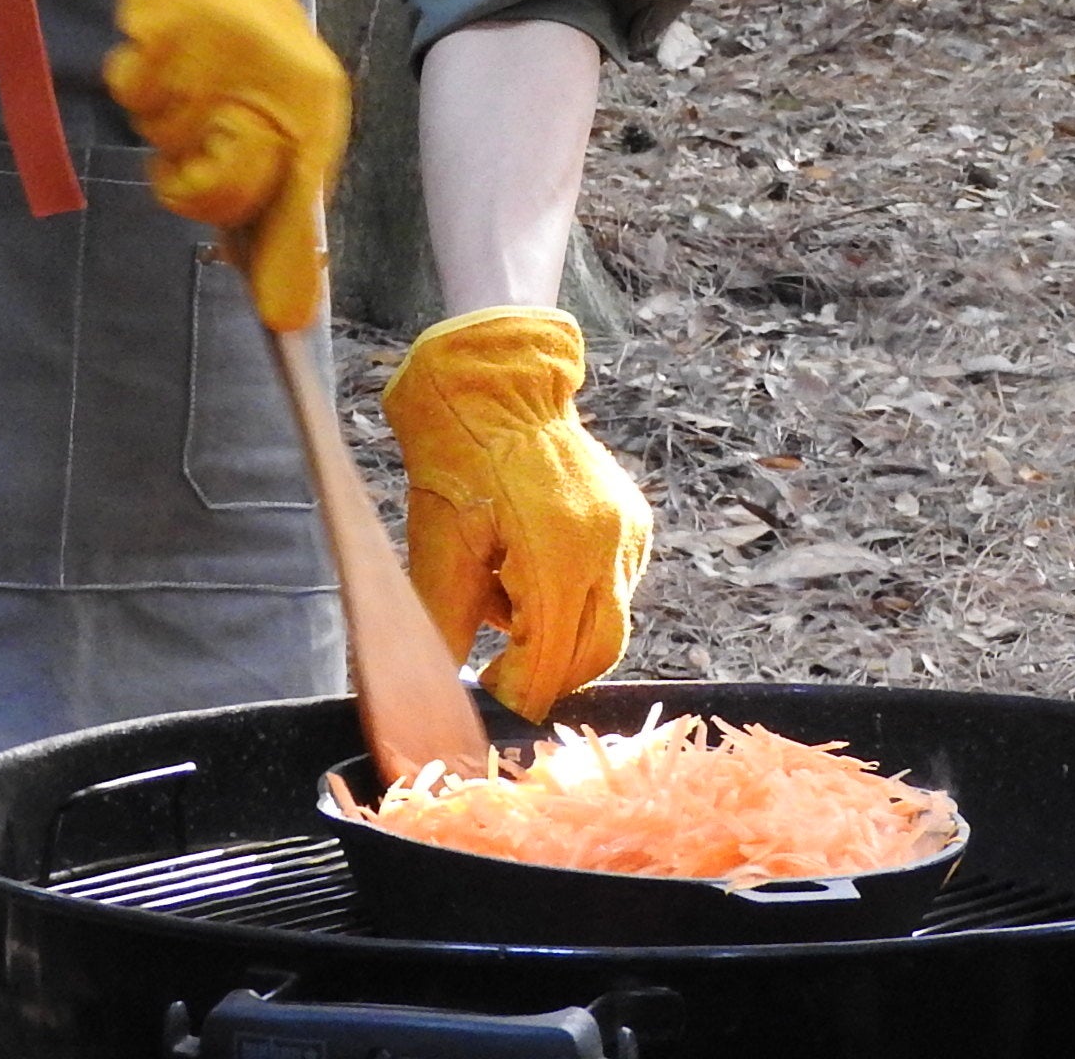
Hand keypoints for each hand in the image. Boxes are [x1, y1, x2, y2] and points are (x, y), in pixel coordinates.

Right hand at [49, 0, 349, 329]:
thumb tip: (286, 300)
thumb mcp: (263, 107)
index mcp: (314, 109)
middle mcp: (283, 85)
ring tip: (176, 68)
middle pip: (222, 193)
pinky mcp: (176, 27)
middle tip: (182, 150)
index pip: (302, 203)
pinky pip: (134, 91)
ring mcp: (229, 58)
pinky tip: (152, 41)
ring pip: (168, 144)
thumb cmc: (227, 31)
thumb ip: (269, 188)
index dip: (287, 262)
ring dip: (158, 118)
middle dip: (188, 184)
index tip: (283, 321)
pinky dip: (131, 74)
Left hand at [382, 306, 651, 719]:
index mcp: (559, 555)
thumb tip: (442, 681)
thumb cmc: (458, 461)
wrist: (497, 384)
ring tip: (505, 595)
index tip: (492, 690)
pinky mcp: (634, 521)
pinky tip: (529, 565)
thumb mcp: (440, 545)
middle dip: (551, 673)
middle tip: (504, 669)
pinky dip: (578, 596)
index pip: (553, 660)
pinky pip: (615, 584)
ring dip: (564, 633)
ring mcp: (628, 533)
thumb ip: (447, 622)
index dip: (521, 689)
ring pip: (610, 621)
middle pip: (596, 652)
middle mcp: (607, 549)